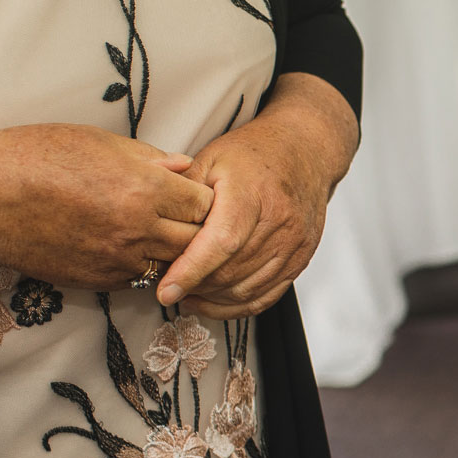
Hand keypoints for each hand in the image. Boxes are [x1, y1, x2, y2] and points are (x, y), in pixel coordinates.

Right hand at [0, 124, 207, 289]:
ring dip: (174, 252)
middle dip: (198, 229)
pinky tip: (132, 248)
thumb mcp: (95, 140)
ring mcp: (120, 259)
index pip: (205, 203)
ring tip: (162, 234)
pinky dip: (146, 266)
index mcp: (143, 186)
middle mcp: (139, 227)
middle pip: (198, 239)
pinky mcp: (101, 281)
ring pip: (175, 264)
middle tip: (186, 218)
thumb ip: (148, 157)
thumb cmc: (32, 156)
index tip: (193, 193)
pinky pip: (143, 279)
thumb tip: (185, 166)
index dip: (203, 198)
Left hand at [158, 117, 329, 319]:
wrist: (304, 151)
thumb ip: (183, 191)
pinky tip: (213, 301)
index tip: (166, 290)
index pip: (221, 243)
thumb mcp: (211, 158)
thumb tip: (153, 220)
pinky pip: (266, 296)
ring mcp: (293, 244)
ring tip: (188, 292)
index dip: (191, 271)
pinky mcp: (300, 259)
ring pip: (246, 290)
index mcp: (252, 196)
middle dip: (195, 286)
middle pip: (231, 272)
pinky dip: (236, 306)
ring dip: (213, 298)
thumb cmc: (256, 153)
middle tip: (169, 285)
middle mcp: (279, 223)